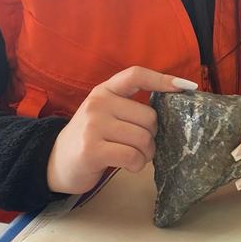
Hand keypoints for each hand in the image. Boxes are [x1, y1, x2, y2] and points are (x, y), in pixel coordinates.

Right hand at [47, 66, 196, 194]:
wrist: (54, 162)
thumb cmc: (90, 138)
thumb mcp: (105, 114)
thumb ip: (129, 108)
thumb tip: (171, 111)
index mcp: (104, 90)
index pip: (136, 75)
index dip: (163, 79)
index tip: (186, 87)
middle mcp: (98, 103)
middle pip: (149, 117)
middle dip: (152, 136)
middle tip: (142, 147)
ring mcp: (94, 126)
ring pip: (143, 138)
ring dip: (146, 154)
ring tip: (135, 158)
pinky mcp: (92, 149)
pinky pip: (133, 156)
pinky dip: (137, 165)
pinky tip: (128, 165)